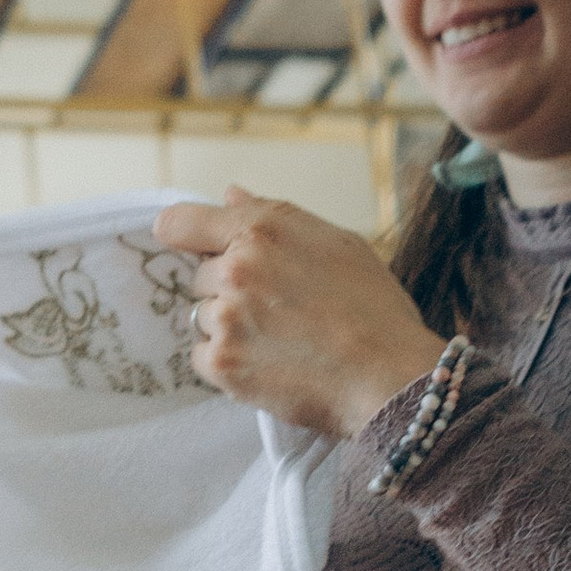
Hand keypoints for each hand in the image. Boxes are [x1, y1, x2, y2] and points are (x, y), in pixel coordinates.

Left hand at [152, 191, 436, 438]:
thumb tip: (230, 193)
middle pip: (199, 276)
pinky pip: (203, 357)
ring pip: (203, 317)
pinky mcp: (222, 363)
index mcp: (263, 230)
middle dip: (228, 289)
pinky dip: (228, 362)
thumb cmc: (374, 309)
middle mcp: (236, 268)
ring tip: (282, 339)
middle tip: (279, 309)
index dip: (184, 235)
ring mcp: (226, 317)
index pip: (180, 222)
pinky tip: (270, 364)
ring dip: (230, 328)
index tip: (195, 249)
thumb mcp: (338, 244)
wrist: (391, 376)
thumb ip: (274, 217)